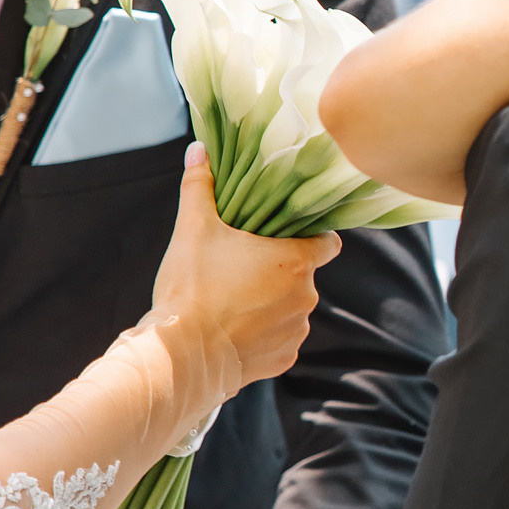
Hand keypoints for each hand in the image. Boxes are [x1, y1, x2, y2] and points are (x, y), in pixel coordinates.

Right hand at [149, 146, 338, 386]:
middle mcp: (307, 295)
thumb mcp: (192, 230)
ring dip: (273, 304)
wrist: (181, 357)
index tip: (290, 236)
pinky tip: (235, 330)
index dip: (313, 236)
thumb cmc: (191, 289)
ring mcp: (298, 330)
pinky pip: (281, 340)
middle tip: (243, 268)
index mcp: (296, 261)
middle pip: (304, 274)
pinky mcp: (285, 359)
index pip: (328, 242)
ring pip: (292, 308)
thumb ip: (199, 186)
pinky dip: (264, 335)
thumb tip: (199, 149)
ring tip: (234, 301)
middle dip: (280, 271)